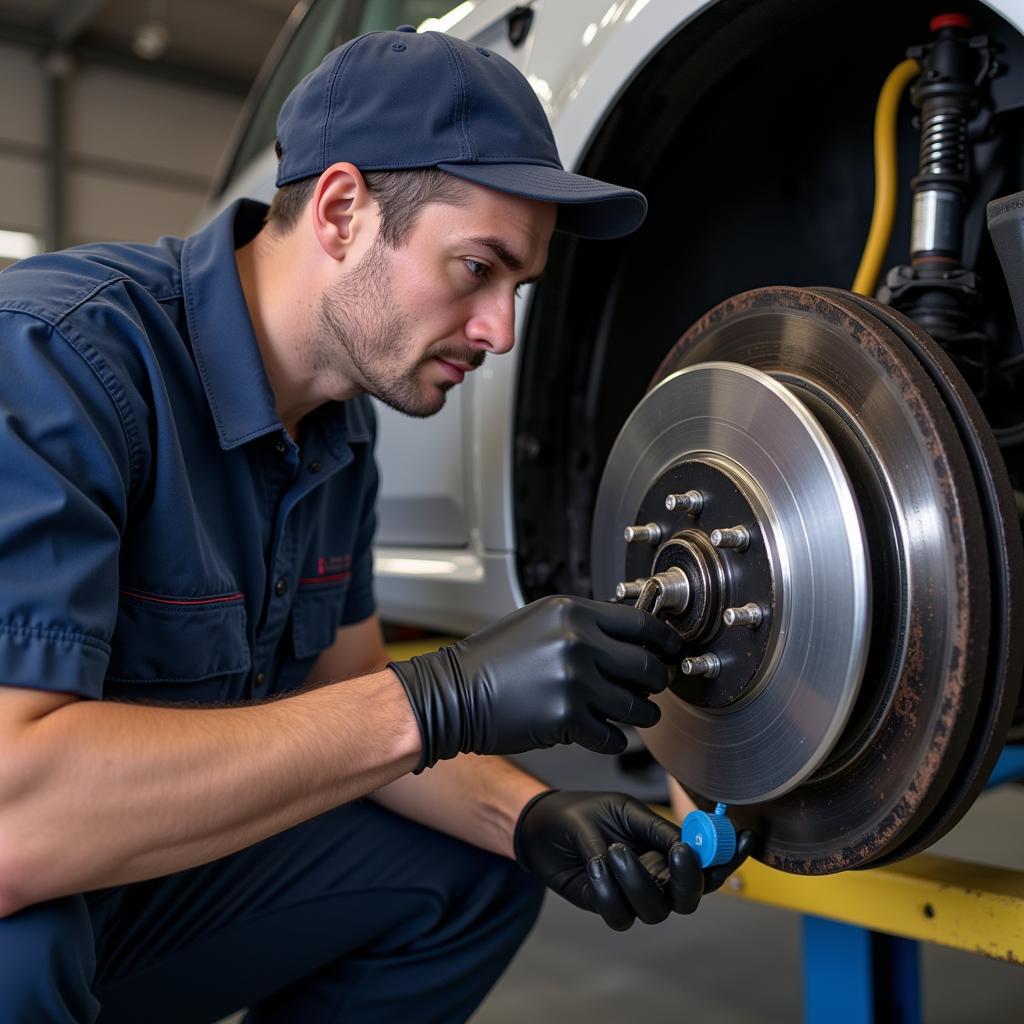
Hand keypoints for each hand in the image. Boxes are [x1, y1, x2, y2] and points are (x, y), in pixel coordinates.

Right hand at [390, 595, 680, 770]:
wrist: (454, 693)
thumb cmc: (493, 660)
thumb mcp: (541, 623)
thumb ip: (585, 626)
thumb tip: (631, 637)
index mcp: (573, 613)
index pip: (642, 623)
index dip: (665, 640)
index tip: (672, 650)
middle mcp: (578, 643)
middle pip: (647, 667)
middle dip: (656, 682)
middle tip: (653, 688)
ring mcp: (574, 681)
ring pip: (636, 706)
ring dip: (641, 714)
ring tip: (635, 714)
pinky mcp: (567, 718)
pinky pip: (612, 736)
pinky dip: (613, 740)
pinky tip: (603, 734)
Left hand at [513, 789, 754, 930]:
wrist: (542, 825)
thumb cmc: (585, 813)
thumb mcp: (622, 810)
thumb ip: (653, 830)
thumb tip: (686, 845)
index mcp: (666, 849)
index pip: (708, 861)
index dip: (730, 855)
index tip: (744, 838)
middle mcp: (656, 876)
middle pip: (690, 897)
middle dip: (690, 880)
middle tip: (677, 853)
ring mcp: (632, 894)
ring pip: (656, 910)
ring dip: (638, 882)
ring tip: (612, 850)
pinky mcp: (607, 906)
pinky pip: (619, 915)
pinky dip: (608, 891)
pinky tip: (594, 863)